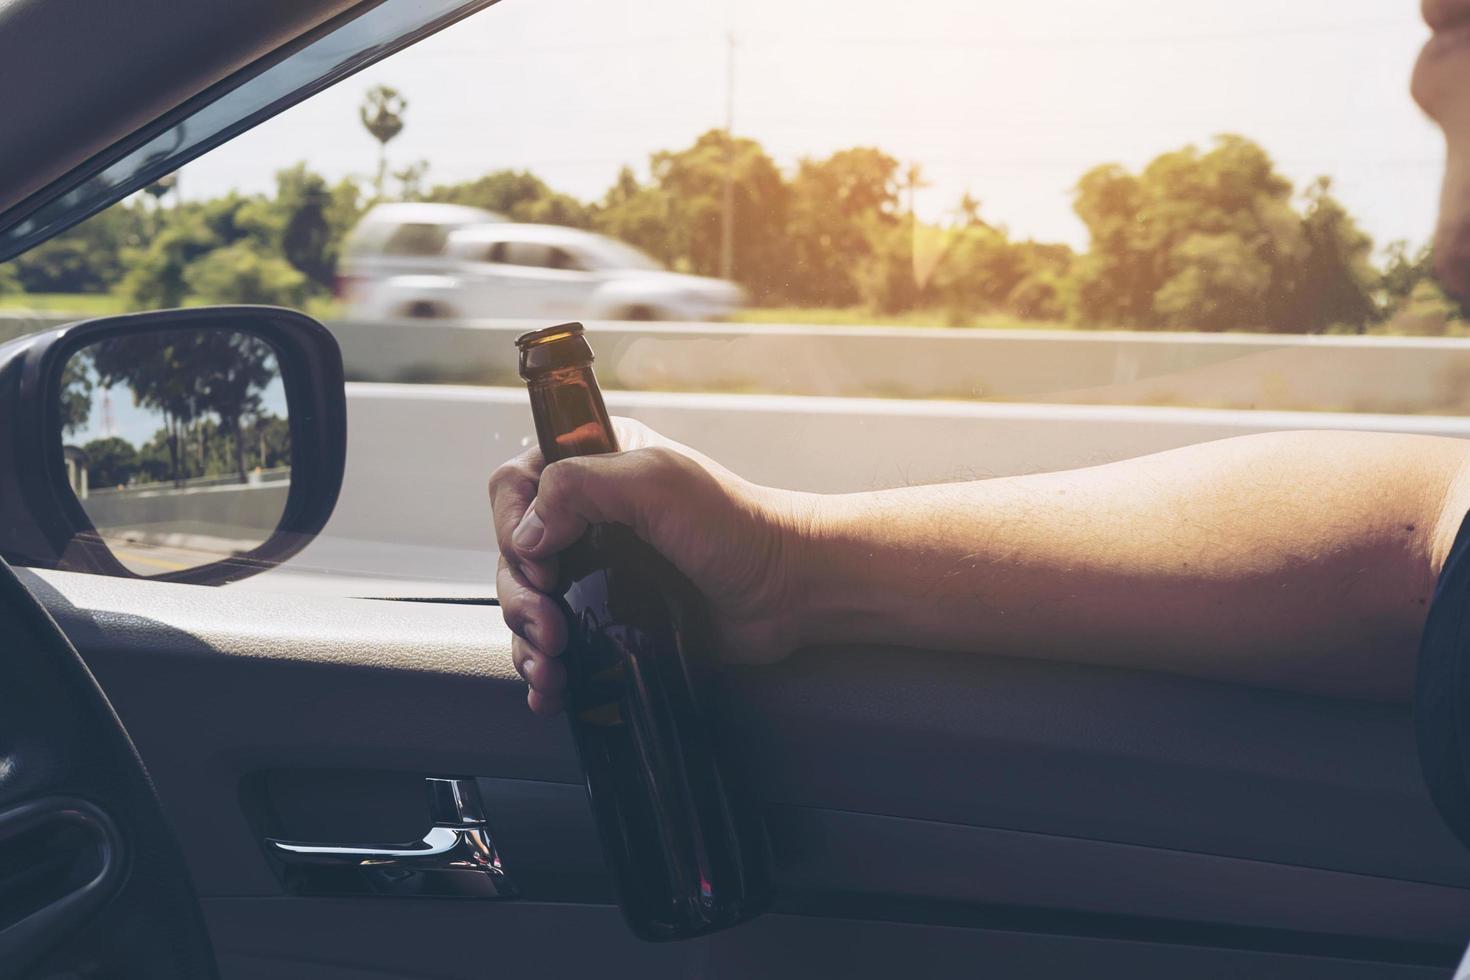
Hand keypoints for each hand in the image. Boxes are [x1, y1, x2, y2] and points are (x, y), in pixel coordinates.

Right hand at [489, 418, 810, 714]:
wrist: (788, 587)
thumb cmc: (736, 525)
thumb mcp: (655, 482)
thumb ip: (581, 487)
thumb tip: (529, 534)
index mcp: (595, 467)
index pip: (517, 487)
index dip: (514, 527)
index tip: (540, 565)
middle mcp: (590, 515)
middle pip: (515, 554)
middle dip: (521, 597)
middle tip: (549, 628)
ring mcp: (599, 568)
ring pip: (530, 602)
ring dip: (528, 639)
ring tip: (552, 667)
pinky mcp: (612, 616)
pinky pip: (559, 641)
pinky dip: (544, 666)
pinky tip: (549, 688)